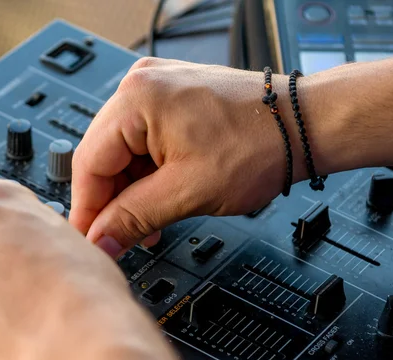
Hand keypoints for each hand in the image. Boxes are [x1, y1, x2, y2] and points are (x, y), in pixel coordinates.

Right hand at [70, 58, 329, 256]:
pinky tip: (157, 200)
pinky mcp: (171, 100)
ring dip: (130, 192)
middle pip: (103, 157)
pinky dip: (146, 174)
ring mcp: (156, 90)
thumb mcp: (187, 192)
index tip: (90, 240)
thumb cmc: (261, 144)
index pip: (89, 164)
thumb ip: (134, 218)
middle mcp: (140, 86)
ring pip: (122, 153)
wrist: (305, 125)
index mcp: (136, 99)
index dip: (87, 209)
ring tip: (147, 224)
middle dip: (111, 202)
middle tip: (118, 238)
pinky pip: (142, 142)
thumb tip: (100, 241)